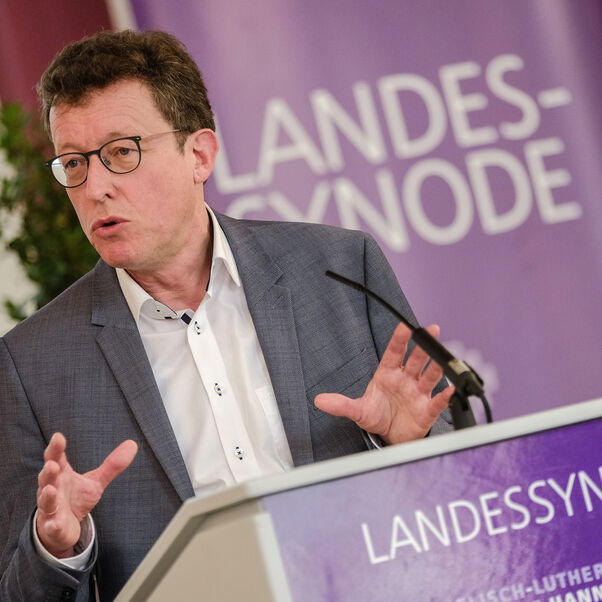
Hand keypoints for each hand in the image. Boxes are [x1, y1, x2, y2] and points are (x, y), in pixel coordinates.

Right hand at [36, 432, 137, 557]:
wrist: (62, 528)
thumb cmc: (76, 499)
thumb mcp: (95, 481)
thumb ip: (112, 465)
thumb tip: (133, 444)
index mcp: (62, 474)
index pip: (56, 457)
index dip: (56, 448)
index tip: (58, 436)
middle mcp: (52, 488)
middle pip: (47, 477)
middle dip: (48, 470)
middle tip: (53, 464)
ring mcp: (50, 508)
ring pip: (46, 500)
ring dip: (47, 495)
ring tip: (50, 490)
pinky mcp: (52, 526)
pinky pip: (52, 525)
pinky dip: (53, 524)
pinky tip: (55, 524)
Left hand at [315, 323, 453, 444]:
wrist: (390, 438)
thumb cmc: (377, 416)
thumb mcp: (358, 410)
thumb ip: (341, 404)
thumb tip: (319, 401)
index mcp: (388, 374)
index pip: (394, 352)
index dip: (399, 339)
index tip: (404, 326)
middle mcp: (406, 380)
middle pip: (416, 359)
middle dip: (424, 345)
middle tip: (432, 329)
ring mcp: (418, 393)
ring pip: (429, 376)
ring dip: (436, 366)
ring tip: (443, 357)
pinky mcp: (427, 410)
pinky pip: (438, 401)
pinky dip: (445, 396)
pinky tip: (452, 390)